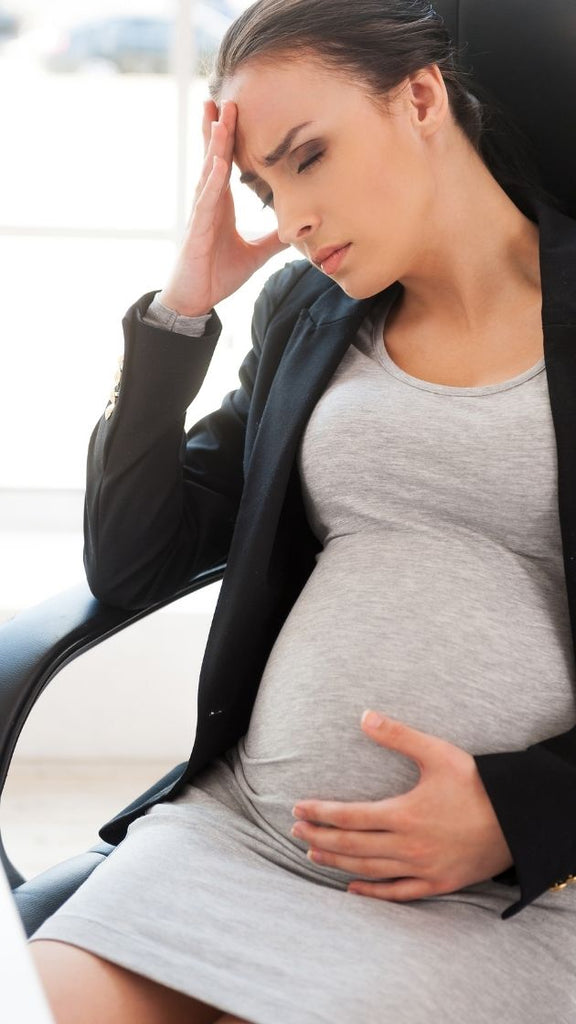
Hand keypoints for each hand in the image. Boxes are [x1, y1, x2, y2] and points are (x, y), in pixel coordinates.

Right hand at [159, 98, 290, 315]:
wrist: (195, 300)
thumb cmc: (216, 275)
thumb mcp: (254, 255)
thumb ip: (271, 240)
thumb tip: (294, 231)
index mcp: (221, 205)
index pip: (226, 164)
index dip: (230, 139)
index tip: (235, 111)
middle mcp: (209, 203)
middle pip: (214, 158)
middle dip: (219, 129)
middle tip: (226, 97)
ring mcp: (201, 215)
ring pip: (208, 173)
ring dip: (213, 146)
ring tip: (219, 119)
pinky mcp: (196, 231)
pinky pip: (205, 202)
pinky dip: (212, 182)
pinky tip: (217, 164)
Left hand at [290, 711, 513, 901]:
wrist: (519, 820)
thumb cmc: (478, 785)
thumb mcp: (438, 753)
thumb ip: (398, 736)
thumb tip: (363, 716)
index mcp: (404, 814)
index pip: (349, 816)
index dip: (320, 813)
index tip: (298, 809)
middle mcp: (408, 846)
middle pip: (352, 845)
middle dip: (320, 838)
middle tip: (295, 831)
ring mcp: (422, 869)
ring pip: (368, 870)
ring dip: (337, 863)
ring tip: (312, 854)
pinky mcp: (438, 884)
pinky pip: (398, 894)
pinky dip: (372, 893)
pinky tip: (353, 889)